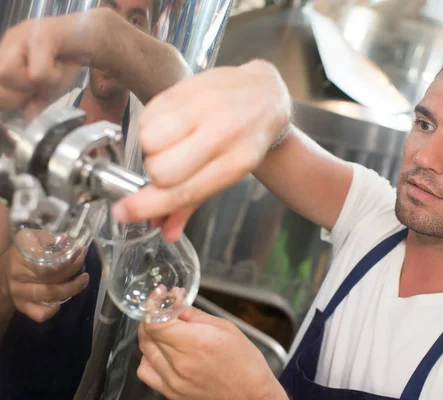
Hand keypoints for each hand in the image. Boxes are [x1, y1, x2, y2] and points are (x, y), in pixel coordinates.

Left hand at [0, 10, 105, 117]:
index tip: (31, 97)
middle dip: (19, 93)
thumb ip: (36, 102)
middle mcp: (7, 43)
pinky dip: (52, 77)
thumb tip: (29, 118)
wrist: (94, 38)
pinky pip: (37, 71)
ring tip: (52, 74)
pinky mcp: (40, 35)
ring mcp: (21, 35)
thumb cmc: (68, 62)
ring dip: (34, 83)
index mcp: (4, 56)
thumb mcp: (49, 89)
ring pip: (8, 72)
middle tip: (40, 87)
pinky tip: (62, 66)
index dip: (11, 98)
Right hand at [0, 230, 88, 322]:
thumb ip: (49, 238)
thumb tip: (67, 240)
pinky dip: (53, 309)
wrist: (6, 266)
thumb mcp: (34, 236)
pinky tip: (61, 300)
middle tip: (84, 261)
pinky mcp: (22, 306)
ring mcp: (19, 293)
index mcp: (21, 255)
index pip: (48, 261)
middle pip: (52, 277)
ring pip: (50, 294)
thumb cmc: (26, 249)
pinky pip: (39, 314)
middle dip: (74, 268)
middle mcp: (17, 275)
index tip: (80, 251)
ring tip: (84, 278)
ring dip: (72, 288)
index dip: (68, 259)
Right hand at [111, 60, 291, 240]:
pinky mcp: (187, 88)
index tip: (123, 212)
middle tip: (170, 164)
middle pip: (161, 169)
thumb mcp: (229, 173)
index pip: (184, 191)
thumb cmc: (244, 139)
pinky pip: (147, 115)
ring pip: (149, 140)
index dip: (149, 206)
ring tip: (172, 141)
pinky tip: (170, 124)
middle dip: (156, 173)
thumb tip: (166, 232)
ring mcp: (204, 107)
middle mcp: (221, 134)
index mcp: (235, 163)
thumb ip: (193, 203)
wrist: (263, 94)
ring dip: (151, 148)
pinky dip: (150, 124)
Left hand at [137, 307, 287, 399]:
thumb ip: (195, 315)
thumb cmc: (245, 363)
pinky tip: (161, 352)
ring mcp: (173, 381)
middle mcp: (180, 363)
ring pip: (144, 351)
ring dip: (150, 335)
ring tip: (164, 329)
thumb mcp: (226, 328)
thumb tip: (176, 302)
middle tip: (162, 308)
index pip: (155, 322)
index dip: (153, 305)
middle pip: (148, 334)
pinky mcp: (171, 392)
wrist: (251, 396)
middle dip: (152, 316)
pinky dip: (149, 358)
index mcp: (196, 342)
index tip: (159, 296)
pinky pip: (146, 371)